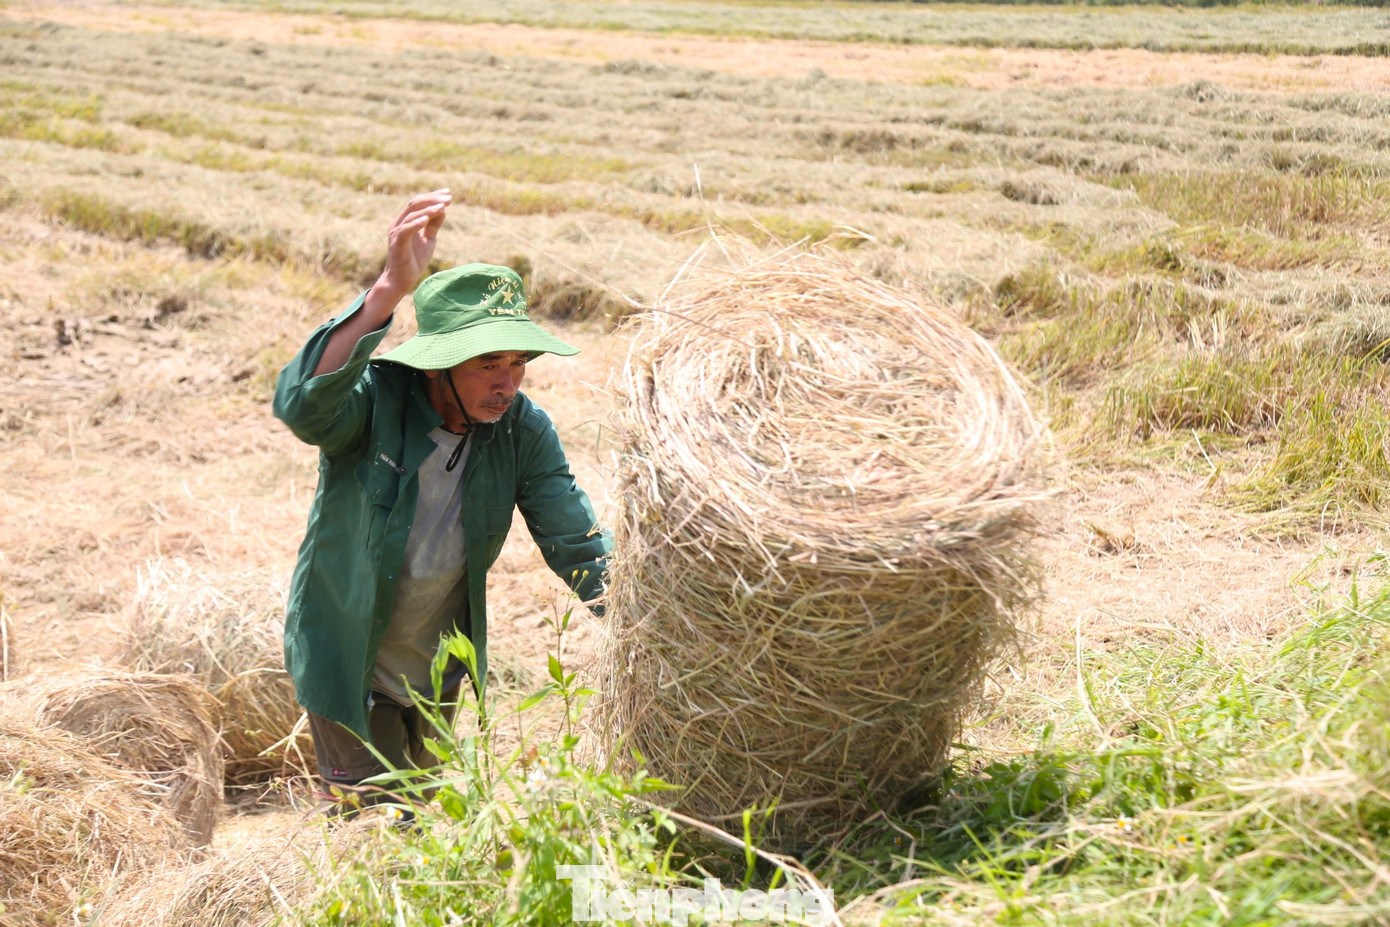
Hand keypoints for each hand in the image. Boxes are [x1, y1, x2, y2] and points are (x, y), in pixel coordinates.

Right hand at [373, 189, 451, 303]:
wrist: (401, 280)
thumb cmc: (414, 261)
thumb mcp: (428, 239)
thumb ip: (434, 225)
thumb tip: (443, 209)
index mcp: (405, 221)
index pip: (418, 203)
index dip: (433, 196)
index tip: (448, 193)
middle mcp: (398, 223)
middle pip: (415, 204)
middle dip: (432, 199)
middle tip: (449, 198)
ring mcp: (396, 232)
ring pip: (412, 214)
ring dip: (429, 209)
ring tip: (443, 206)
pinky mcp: (397, 242)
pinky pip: (406, 230)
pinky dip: (417, 223)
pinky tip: (428, 218)